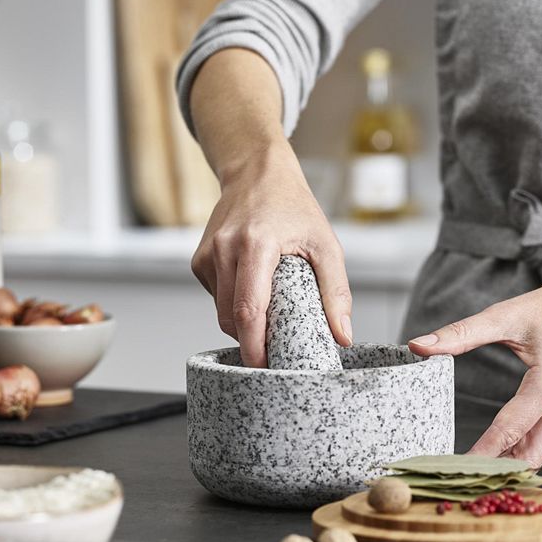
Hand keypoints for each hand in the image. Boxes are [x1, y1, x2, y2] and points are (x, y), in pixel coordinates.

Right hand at [191, 139, 351, 367]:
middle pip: (231, 318)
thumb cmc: (294, 207)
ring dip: (244, 322)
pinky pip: (217, 297)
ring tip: (271, 309)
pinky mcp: (199, 260)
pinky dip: (234, 303)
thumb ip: (336, 291)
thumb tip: (342, 336)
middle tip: (277, 350)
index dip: (254, 346)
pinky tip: (253, 286)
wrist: (257, 173)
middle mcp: (224, 249)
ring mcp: (207, 255)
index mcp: (255, 245)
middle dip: (251, 341)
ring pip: (222, 311)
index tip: (265, 367)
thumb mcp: (325, 244)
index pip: (248, 309)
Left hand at [408, 267, 541, 466]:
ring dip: (507, 465)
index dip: (481, 453)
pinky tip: (495, 456)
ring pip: (538, 453)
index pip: (509, 431)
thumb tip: (419, 345)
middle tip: (459, 478)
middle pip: (530, 456)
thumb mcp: (505, 316)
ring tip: (470, 474)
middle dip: (495, 471)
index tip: (455, 469)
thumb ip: (460, 333)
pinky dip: (519, 452)